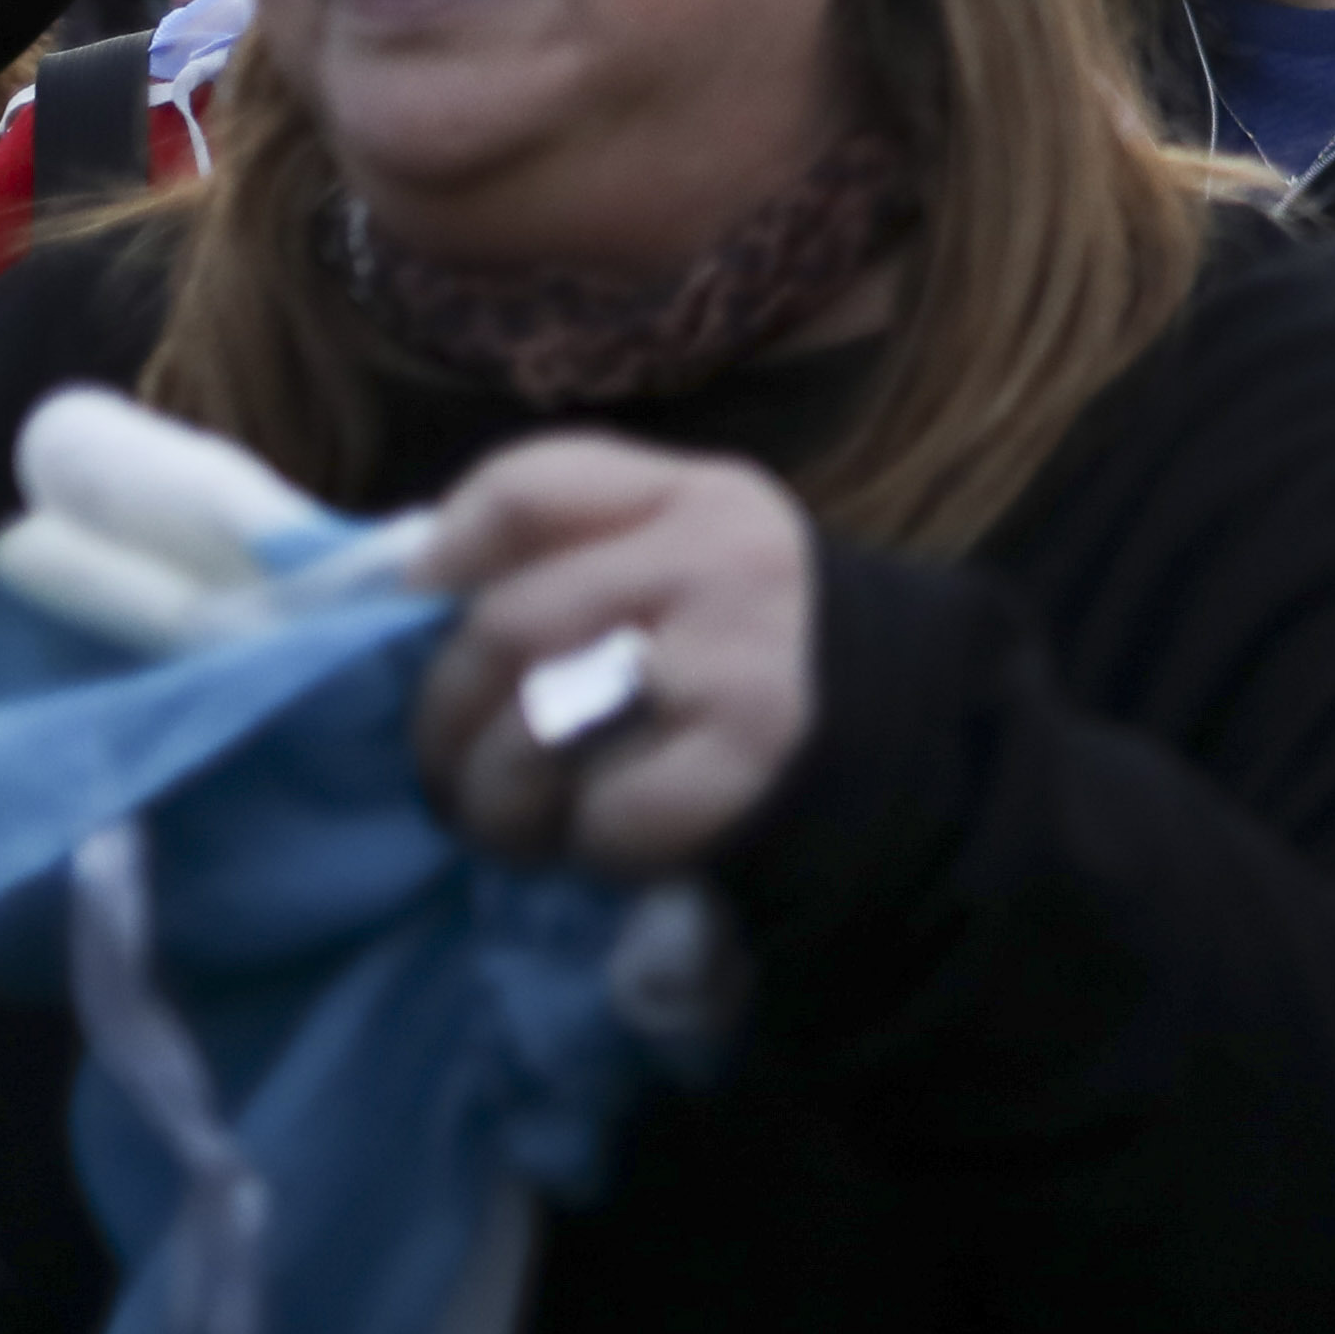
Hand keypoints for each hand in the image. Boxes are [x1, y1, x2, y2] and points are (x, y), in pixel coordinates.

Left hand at [411, 439, 818, 878]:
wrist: (920, 741)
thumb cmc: (760, 658)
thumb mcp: (691, 565)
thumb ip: (582, 553)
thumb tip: (414, 580)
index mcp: (700, 497)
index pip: (533, 486)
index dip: (449, 546)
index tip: (420, 602)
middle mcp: (722, 558)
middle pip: (505, 626)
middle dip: (446, 717)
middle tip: (450, 769)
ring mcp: (740, 657)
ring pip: (532, 728)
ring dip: (494, 798)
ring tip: (512, 823)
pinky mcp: (749, 760)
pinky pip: (603, 812)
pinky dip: (589, 847)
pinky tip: (613, 844)